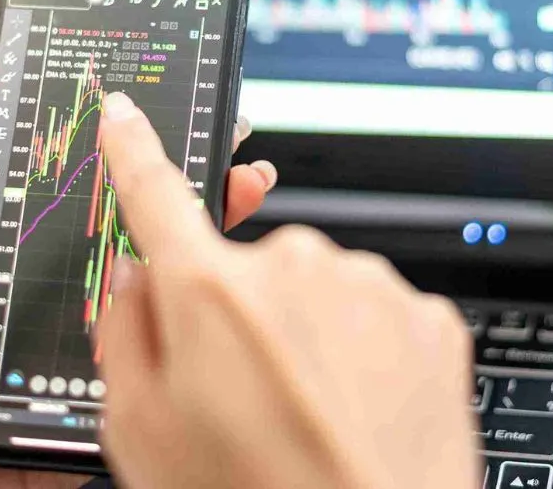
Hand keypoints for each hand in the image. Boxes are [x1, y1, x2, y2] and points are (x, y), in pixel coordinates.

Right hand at [94, 92, 481, 488]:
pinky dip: (363, 353)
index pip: (155, 193)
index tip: (124, 116)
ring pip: (316, 289)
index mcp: (211, 295)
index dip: (133, 150)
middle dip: (239, 314)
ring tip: (306, 416)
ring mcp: (370, 289)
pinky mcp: (428, 317)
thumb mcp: (137, 436)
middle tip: (244, 394)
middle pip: (244, 265)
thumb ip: (127, 335)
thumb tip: (137, 280)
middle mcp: (294, 269)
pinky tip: (354, 411)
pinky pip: (375, 314)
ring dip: (306, 336)